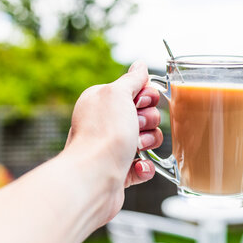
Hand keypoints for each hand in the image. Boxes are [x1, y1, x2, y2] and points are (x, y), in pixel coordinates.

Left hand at [64, 61, 162, 222]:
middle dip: (148, 121)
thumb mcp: (118, 94)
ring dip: (147, 143)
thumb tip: (140, 65)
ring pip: (148, 140)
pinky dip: (145, 167)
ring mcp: (114, 148)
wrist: (95, 177)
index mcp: (102, 101)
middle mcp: (106, 123)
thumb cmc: (104, 134)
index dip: (146, 97)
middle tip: (135, 127)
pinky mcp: (121, 171)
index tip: (140, 103)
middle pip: (146, 115)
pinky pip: (145, 165)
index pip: (136, 91)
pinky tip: (136, 167)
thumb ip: (132, 79)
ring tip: (134, 149)